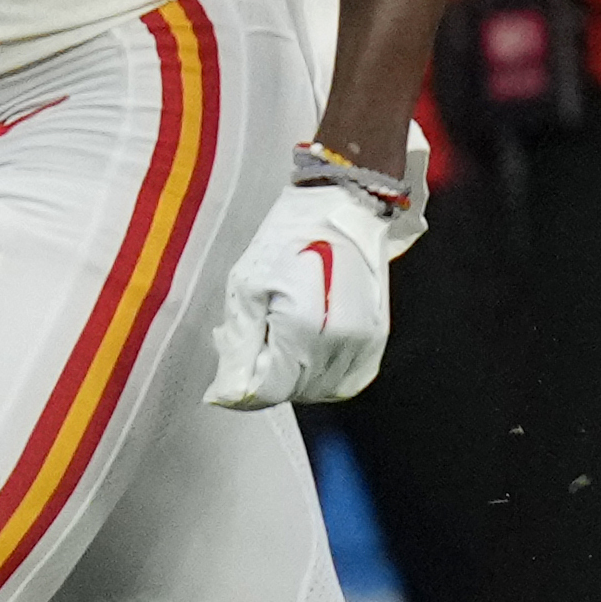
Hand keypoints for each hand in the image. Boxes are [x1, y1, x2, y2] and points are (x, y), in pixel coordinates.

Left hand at [206, 148, 423, 410]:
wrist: (343, 208)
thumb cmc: (290, 238)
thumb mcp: (247, 286)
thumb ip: (240, 346)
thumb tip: (227, 393)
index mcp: (304, 327)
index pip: (269, 389)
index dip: (240, 390)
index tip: (223, 380)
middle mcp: (339, 341)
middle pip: (292, 393)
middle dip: (263, 380)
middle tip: (248, 349)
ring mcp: (364, 342)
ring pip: (318, 390)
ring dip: (291, 380)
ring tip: (276, 345)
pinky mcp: (377, 339)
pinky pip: (348, 381)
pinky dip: (322, 379)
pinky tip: (304, 356)